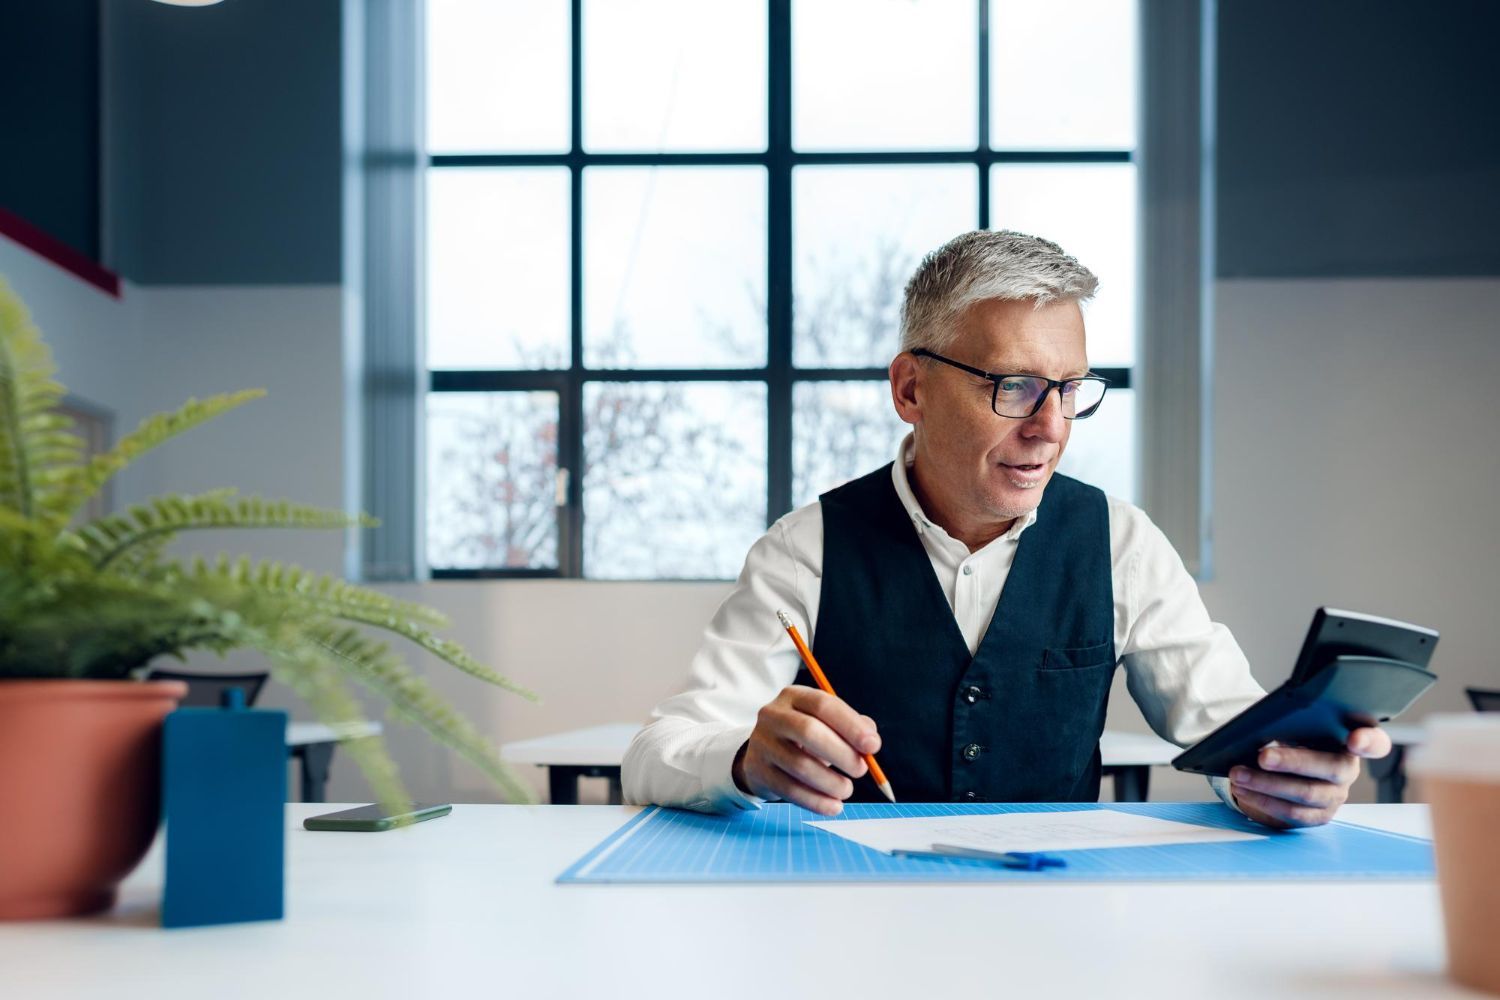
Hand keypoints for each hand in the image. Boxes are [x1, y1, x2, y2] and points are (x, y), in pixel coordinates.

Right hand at [731, 686, 880, 815]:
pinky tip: (833, 806)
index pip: (823, 705)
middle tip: (861, 770)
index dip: (851, 725)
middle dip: (842, 754)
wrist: (763, 755)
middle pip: (808, 731)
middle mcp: (773, 715)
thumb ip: (852, 726)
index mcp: (794, 696)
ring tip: (846, 790)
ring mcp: (762, 743)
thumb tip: (870, 740)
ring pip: (799, 765)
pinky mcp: (757, 770)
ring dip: (831, 782)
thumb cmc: (804, 738)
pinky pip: (789, 790)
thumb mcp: (825, 723)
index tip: (873, 746)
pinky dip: (816, 801)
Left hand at [1228, 726, 1391, 828]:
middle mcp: (1348, 769)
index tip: (1355, 739)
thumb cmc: (1293, 737)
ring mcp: (1336, 795)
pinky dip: (1263, 800)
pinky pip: (1293, 812)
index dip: (1368, 741)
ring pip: (1307, 793)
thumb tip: (1263, 726)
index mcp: (1351, 740)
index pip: (1375, 742)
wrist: (1288, 766)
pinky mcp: (1319, 815)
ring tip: (1239, 774)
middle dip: (1293, 762)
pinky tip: (1243, 789)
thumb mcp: (1297, 725)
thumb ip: (1294, 723)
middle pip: (1330, 768)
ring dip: (1267, 784)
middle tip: (1262, 757)